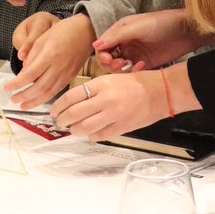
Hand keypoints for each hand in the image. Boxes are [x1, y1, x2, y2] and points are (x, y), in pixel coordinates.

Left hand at [5, 14, 94, 110]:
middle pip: (39, 87)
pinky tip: (37, 101)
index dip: (17, 84)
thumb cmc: (63, 31)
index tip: (6, 88)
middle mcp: (58, 67)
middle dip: (24, 96)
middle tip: (12, 99)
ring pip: (48, 93)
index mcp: (49, 55)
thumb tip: (23, 73)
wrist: (86, 32)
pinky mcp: (70, 77)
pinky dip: (46, 98)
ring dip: (34, 102)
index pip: (29, 74)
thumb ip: (32, 56)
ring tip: (22, 105)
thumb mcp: (42, 38)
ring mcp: (66, 74)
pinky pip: (57, 91)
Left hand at [50, 71, 168, 140]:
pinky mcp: (121, 128)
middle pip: (74, 114)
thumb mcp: (111, 78)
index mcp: (101, 84)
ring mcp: (113, 115)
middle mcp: (105, 100)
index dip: (59, 106)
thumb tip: (73, 102)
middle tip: (60, 121)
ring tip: (72, 128)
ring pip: (84, 128)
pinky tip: (89, 132)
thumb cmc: (137, 83)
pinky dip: (90, 136)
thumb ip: (93, 89)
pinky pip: (98, 135)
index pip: (71, 97)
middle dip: (62, 120)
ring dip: (74, 130)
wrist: (160, 92)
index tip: (54, 110)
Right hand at [92, 9, 201, 72]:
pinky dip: (132, 72)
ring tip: (131, 65)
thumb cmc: (162, 23)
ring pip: (117, 68)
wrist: (186, 31)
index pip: (101, 46)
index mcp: (119, 31)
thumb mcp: (137, 27)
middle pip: (107, 59)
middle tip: (122, 64)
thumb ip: (116, 36)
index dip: (101, 55)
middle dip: (110, 64)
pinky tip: (141, 66)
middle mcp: (124, 43)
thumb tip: (95, 45)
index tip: (108, 60)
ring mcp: (133, 54)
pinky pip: (130, 72)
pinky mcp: (143, 63)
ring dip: (121, 69)